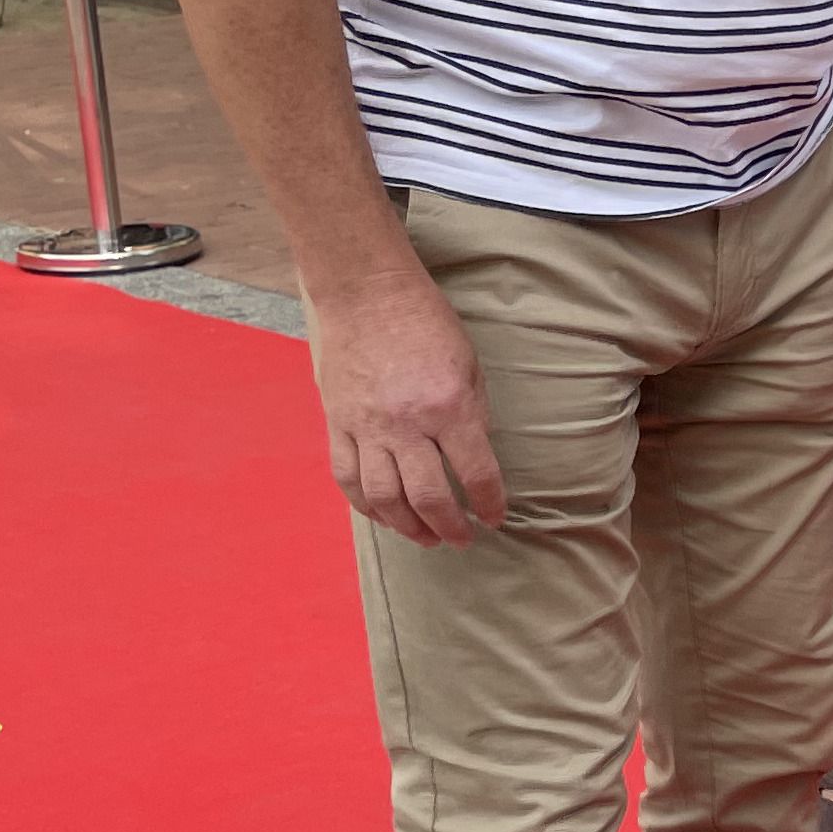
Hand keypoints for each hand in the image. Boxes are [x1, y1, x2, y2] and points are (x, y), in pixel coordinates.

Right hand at [312, 271, 504, 547]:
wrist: (366, 292)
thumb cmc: (426, 321)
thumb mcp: (470, 365)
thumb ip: (474, 415)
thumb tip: (476, 459)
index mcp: (449, 407)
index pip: (476, 473)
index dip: (489, 503)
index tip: (494, 517)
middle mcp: (406, 424)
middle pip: (428, 497)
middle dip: (450, 527)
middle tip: (462, 539)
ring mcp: (366, 426)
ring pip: (383, 498)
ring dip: (407, 526)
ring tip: (425, 537)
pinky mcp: (337, 423)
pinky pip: (347, 477)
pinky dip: (365, 505)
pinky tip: (383, 516)